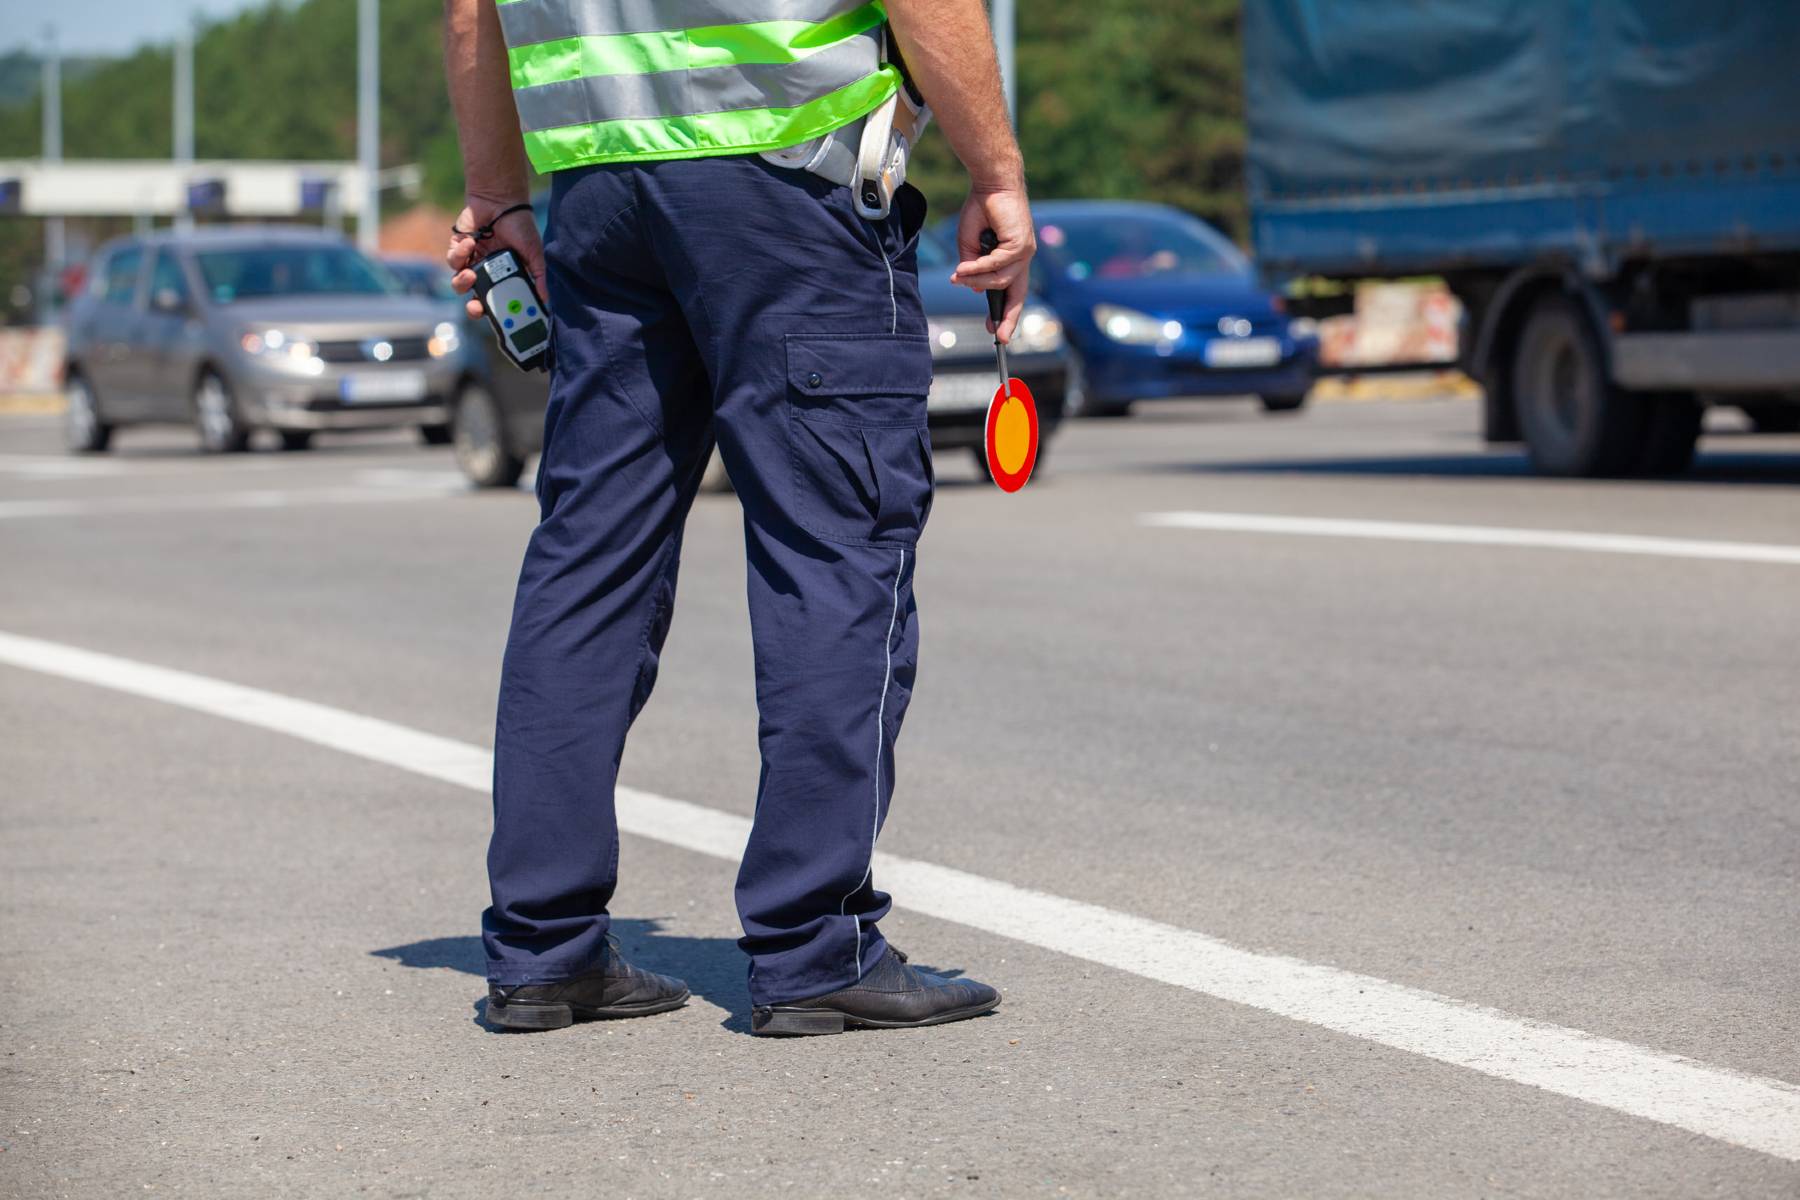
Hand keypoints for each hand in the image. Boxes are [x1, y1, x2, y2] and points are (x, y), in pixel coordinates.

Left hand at [447, 196, 546, 319]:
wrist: (501, 199)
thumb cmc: (520, 225)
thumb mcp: (534, 252)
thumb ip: (538, 275)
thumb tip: (545, 299)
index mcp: (505, 278)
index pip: (498, 302)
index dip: (495, 313)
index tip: (496, 319)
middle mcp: (487, 273)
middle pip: (476, 299)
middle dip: (474, 307)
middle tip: (476, 305)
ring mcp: (471, 261)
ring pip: (460, 283)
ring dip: (462, 283)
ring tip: (471, 274)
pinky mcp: (458, 248)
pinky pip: (453, 260)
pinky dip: (459, 254)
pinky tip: (471, 242)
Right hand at [949, 186, 1033, 342]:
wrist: (991, 184)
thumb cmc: (982, 210)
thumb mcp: (970, 245)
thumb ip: (972, 266)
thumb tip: (971, 287)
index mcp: (1013, 259)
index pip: (1012, 291)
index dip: (1005, 312)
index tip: (995, 331)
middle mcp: (1023, 258)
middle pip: (1017, 295)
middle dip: (1009, 317)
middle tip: (999, 336)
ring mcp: (1025, 252)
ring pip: (1001, 280)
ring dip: (977, 281)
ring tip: (958, 277)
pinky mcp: (1021, 244)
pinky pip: (997, 265)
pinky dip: (979, 268)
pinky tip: (964, 268)